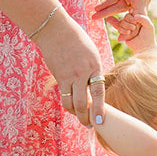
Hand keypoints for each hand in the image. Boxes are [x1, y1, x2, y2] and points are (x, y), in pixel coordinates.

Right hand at [33, 11, 106, 127]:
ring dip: (75, 113)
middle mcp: (82, 72)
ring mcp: (69, 75)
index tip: (100, 121)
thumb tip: (94, 90)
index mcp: (95, 66)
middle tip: (89, 125)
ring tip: (80, 117)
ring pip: (71, 103)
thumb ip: (94, 72)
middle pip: (83, 103)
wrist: (56, 30)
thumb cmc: (77, 41)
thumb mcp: (92, 54)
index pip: (99, 92)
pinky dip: (67, 103)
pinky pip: (63, 96)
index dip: (99, 109)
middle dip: (86, 117)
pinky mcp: (58, 76)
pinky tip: (71, 105)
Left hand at [92, 0, 150, 26]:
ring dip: (107, 10)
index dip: (130, 28)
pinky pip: (119, 0)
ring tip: (92, 15)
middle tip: (96, 22)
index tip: (121, 38)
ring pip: (121, 7)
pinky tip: (98, 6)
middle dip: (111, 18)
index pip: (138, 17)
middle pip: (126, 13)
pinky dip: (109, 3)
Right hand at [112, 12, 156, 53]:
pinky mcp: (123, 33)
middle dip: (129, 21)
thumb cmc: (148, 36)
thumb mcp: (149, 25)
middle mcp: (132, 22)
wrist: (144, 47)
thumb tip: (134, 15)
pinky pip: (119, 29)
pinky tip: (128, 33)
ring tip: (132, 32)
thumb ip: (143, 18)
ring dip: (126, 26)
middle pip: (126, 16)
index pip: (132, 12)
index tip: (134, 18)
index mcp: (138, 19)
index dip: (131, 14)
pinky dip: (123, 31)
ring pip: (121, 22)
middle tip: (134, 27)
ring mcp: (127, 27)